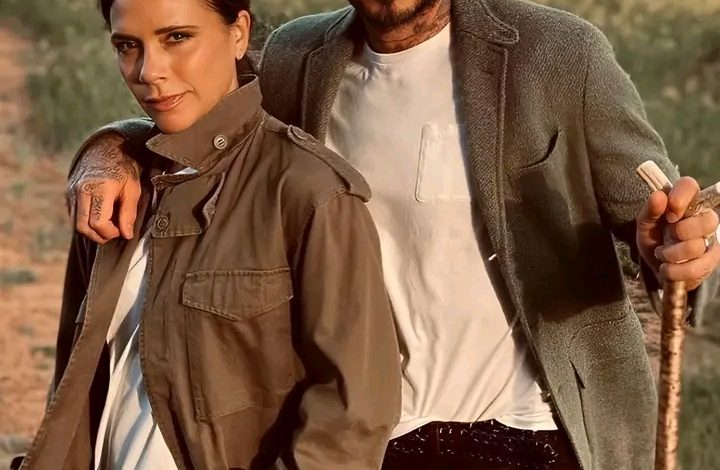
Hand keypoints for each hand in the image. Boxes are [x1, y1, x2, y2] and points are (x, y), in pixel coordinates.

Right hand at [66, 133, 141, 243]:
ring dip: (92, 231)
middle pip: (83, 227)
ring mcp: (71, 192)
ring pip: (76, 224)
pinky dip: (86, 222)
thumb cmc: (123, 170)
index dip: (110, 232)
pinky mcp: (68, 194)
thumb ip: (129, 213)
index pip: (98, 223)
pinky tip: (100, 216)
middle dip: (99, 236)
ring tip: (108, 225)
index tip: (121, 230)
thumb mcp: (133, 189)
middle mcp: (81, 190)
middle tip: (114, 232)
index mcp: (99, 188)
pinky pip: (74, 216)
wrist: (107, 150)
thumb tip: (126, 234)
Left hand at [636, 176, 719, 290]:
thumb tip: (659, 196)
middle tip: (667, 236)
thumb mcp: (645, 225)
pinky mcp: (712, 261)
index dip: (680, 198)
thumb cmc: (654, 239)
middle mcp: (704, 218)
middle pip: (708, 220)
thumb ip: (650, 210)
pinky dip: (676, 271)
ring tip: (662, 254)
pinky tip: (667, 268)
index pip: (690, 186)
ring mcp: (711, 240)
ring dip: (672, 254)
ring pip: (698, 247)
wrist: (657, 266)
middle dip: (680, 232)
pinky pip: (698, 268)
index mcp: (685, 201)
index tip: (670, 214)